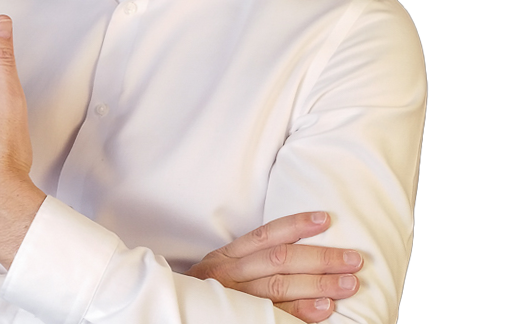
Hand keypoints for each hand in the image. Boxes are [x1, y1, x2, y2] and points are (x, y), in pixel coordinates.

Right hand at [185, 212, 362, 322]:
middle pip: (280, 260)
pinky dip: (302, 312)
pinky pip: (276, 316)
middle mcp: (230, 274)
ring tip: (348, 283)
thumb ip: (249, 259)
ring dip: (318, 284)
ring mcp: (236, 299)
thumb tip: (294, 247)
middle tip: (353, 259)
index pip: (266, 235)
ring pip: (280, 286)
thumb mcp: (220, 270)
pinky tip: (325, 309)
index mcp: (226, 257)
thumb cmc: (206, 294)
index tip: (325, 219)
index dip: (295, 225)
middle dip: (320, 258)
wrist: (181, 315)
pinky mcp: (241, 319)